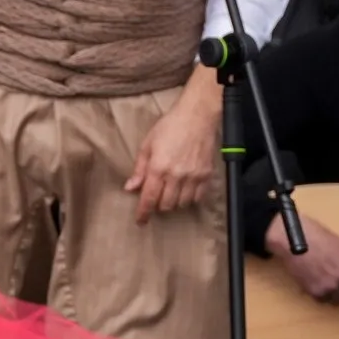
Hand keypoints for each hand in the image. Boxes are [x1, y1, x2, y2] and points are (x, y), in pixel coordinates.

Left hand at [126, 70, 222, 222]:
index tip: (140, 221)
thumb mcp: (147, 145)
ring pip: (183, 203)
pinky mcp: (207, 175)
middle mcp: (176, 175)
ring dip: (174, 202)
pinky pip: (199, 197)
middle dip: (158, 205)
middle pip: (166, 204)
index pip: (149, 198)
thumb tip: (130, 188)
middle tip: (156, 198)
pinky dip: (191, 199)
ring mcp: (194, 177)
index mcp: (158, 168)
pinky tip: (186, 191)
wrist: (197, 117)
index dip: (144, 213)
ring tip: (170, 193)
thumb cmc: (169, 127)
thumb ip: (139, 169)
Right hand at [270, 212, 338, 305]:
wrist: (294, 239)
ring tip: (323, 284)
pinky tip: (313, 283)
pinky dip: (319, 295)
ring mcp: (333, 286)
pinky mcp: (317, 292)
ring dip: (333, 295)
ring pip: (338, 300)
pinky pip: (322, 300)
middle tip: (336, 284)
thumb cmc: (318, 239)